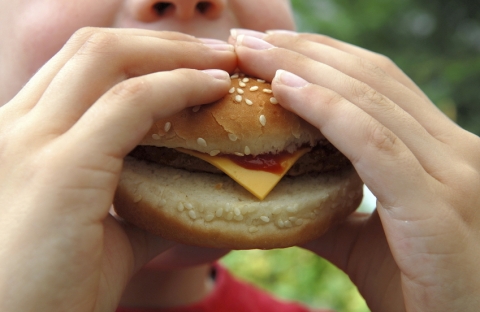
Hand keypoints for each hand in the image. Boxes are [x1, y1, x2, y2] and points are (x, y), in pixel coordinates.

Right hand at [0, 27, 234, 311]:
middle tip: (216, 51)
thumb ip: (140, 204)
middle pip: (94, 47)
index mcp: (20, 137)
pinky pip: (131, 102)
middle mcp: (16, 127)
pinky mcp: (59, 168)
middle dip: (163, 42)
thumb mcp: (101, 234)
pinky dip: (178, 86)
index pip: (80, 67)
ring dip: (177, 53)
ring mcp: (31, 141)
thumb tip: (186, 193)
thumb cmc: (53, 292)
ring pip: (108, 58)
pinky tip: (215, 88)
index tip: (191, 62)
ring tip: (223, 62)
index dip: (140, 54)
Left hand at [232, 30, 479, 310]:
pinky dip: (327, 110)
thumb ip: (328, 211)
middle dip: (303, 52)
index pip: (377, 84)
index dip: (322, 58)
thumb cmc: (416, 291)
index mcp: (439, 151)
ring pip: (370, 101)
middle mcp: (455, 150)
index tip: (268, 47)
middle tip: (247, 38)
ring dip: (303, 69)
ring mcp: (454, 173)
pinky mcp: (438, 205)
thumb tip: (280, 193)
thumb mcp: (363, 242)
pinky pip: (374, 143)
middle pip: (370, 79)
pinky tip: (285, 89)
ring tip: (252, 52)